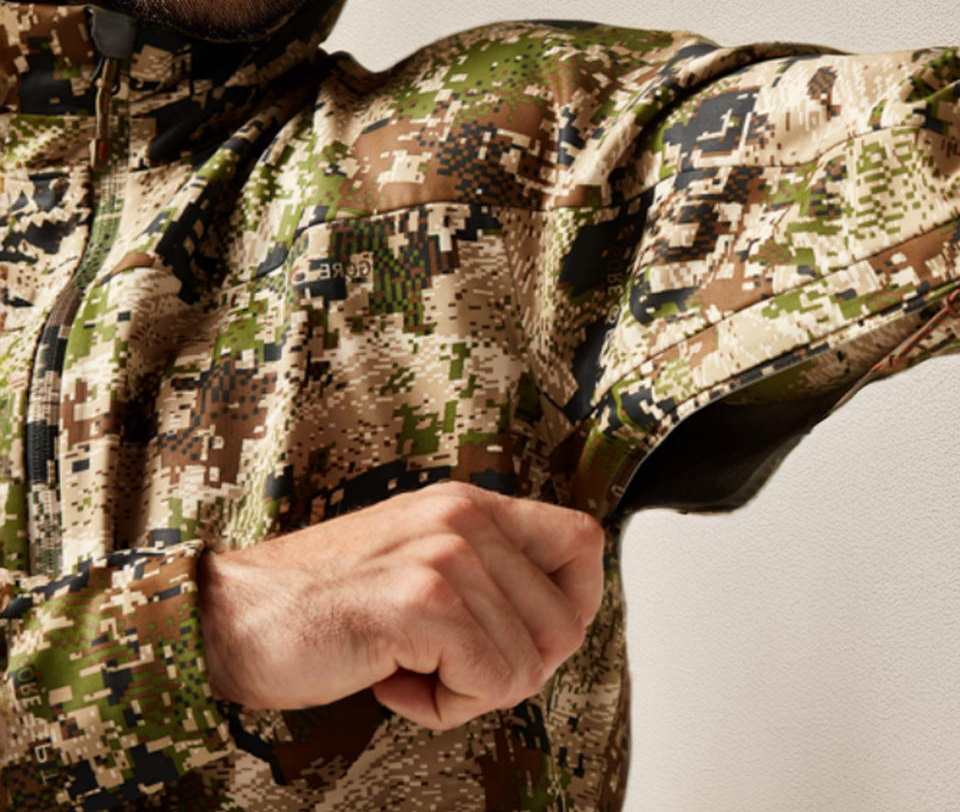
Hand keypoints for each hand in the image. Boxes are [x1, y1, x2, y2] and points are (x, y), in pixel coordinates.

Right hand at [197, 482, 603, 730]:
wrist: (231, 616)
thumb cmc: (324, 601)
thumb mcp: (419, 562)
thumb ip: (485, 575)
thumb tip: (554, 622)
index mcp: (469, 505)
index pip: (583, 541)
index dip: (576, 603)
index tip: (529, 636)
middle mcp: (465, 517)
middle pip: (566, 622)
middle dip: (513, 668)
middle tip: (447, 664)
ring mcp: (445, 555)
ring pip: (530, 664)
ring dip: (469, 690)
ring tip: (408, 665)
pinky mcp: (422, 601)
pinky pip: (489, 685)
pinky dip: (442, 707)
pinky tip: (391, 679)